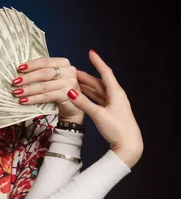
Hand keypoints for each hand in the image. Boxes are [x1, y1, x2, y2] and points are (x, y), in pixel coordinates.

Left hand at [12, 58, 84, 123]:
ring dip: (28, 89)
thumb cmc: (61, 90)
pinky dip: (34, 99)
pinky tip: (24, 100)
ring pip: (44, 86)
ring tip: (17, 92)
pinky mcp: (67, 95)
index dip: (31, 65)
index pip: (45, 62)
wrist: (74, 107)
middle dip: (28, 78)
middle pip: (44, 73)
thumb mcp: (54, 78)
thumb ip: (43, 72)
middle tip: (15, 81)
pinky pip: (47, 96)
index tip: (19, 68)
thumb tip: (21, 71)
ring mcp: (69, 83)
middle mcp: (68, 71)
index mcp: (64, 63)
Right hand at [67, 50, 143, 167]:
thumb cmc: (117, 129)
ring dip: (87, 86)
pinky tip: (83, 95)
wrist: (129, 145)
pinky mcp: (111, 112)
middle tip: (74, 71)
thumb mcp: (98, 115)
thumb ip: (83, 103)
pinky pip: (99, 99)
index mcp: (116, 93)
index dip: (97, 62)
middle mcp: (116, 96)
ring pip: (98, 91)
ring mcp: (114, 104)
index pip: (105, 73)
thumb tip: (70, 92)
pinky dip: (90, 96)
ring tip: (75, 82)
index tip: (91, 52)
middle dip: (87, 76)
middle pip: (99, 82)